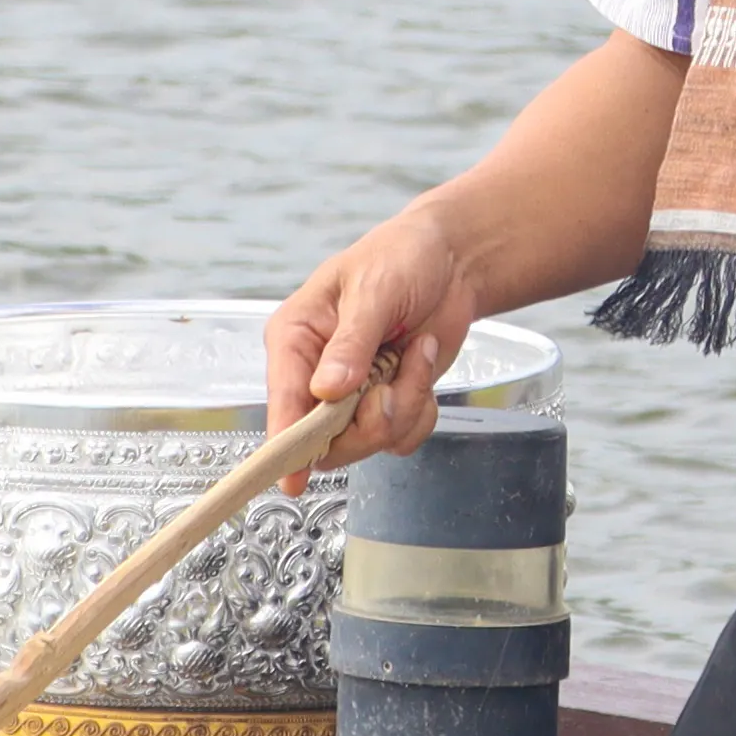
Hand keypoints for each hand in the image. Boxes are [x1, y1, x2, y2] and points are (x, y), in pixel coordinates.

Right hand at [262, 209, 473, 482]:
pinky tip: (422, 365)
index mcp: (296, 338)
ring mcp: (352, 394)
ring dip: (404, 404)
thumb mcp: (373, 290)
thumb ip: (351, 343)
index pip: (283, 399)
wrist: (452, 260)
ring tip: (416, 354)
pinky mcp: (386, 403)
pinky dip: (421, 409)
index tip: (291, 477)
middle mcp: (316, 373)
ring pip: (369, 440)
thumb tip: (327, 391)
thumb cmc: (401, 257)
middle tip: (393, 384)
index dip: (285, 441)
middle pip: (326, 438)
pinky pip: (401, 437)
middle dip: (370, 420)